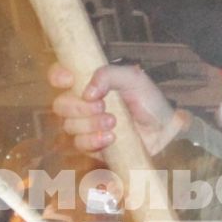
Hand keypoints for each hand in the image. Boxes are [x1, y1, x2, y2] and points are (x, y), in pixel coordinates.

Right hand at [49, 63, 182, 156]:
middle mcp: (82, 104)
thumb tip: (87, 92)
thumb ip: (109, 75)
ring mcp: (85, 126)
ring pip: (69, 126)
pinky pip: (81, 145)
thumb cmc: (148, 99)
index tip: (69, 80)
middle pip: (60, 105)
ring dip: (89, 124)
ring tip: (113, 122)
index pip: (60, 76)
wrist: (164, 127)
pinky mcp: (91, 146)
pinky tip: (111, 137)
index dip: (58, 76)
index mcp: (88, 83)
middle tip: (102, 106)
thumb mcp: (133, 78)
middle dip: (78, 107)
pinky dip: (93, 141)